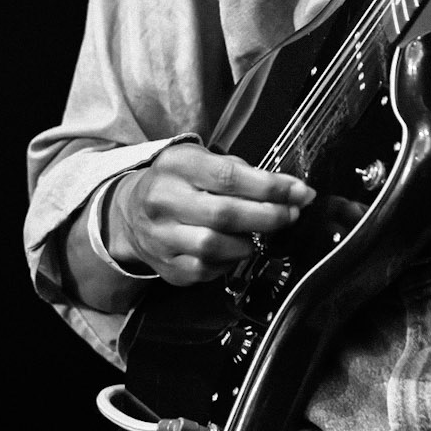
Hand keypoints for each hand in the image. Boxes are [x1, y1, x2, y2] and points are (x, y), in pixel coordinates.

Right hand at [109, 148, 313, 286]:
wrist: (130, 212)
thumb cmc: (178, 182)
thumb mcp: (202, 160)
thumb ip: (243, 172)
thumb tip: (289, 190)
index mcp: (177, 166)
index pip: (229, 177)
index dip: (270, 188)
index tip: (300, 192)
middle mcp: (163, 200)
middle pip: (224, 214)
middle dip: (268, 216)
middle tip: (291, 214)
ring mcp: (161, 236)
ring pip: (214, 247)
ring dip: (249, 242)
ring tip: (262, 233)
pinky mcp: (164, 266)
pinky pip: (205, 270)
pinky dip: (229, 262)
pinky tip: (237, 250)